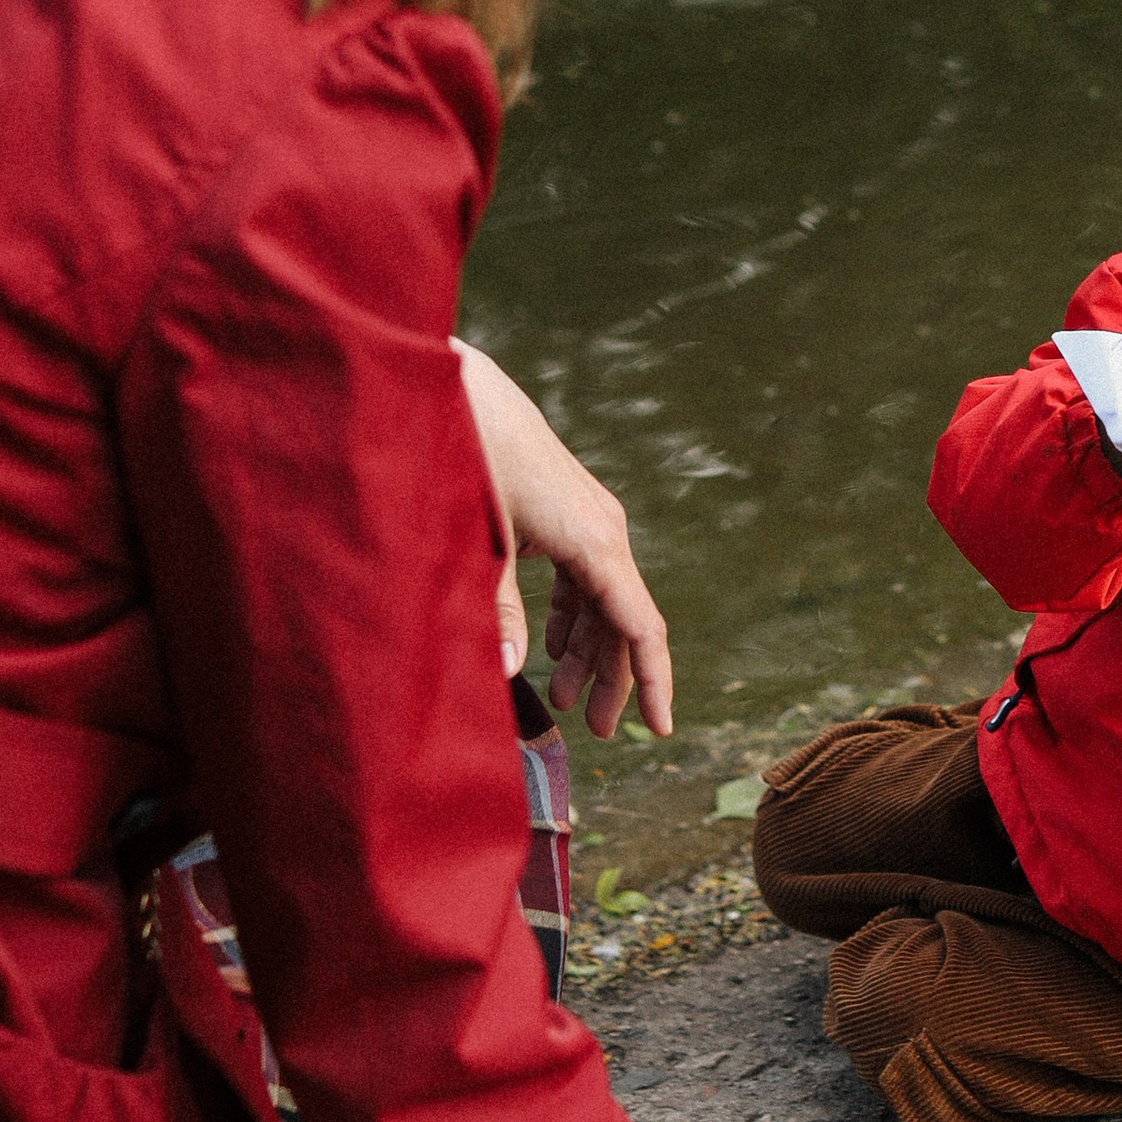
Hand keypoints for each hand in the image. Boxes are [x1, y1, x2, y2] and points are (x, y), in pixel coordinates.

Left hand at [455, 342, 672, 737]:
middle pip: (623, 621)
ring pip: (602, 601)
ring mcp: (586, 521)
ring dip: (586, 651)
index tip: (661, 731)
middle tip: (596, 732)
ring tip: (562, 697)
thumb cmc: (472, 458)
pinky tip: (547, 646)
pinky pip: (582, 578)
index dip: (652, 682)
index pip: (641, 627)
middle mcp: (603, 532)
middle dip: (613, 679)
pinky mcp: (565, 514)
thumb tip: (510, 673)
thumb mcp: (481, 543)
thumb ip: (498, 611)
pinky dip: (569, 617)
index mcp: (596, 542)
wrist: (459, 389)